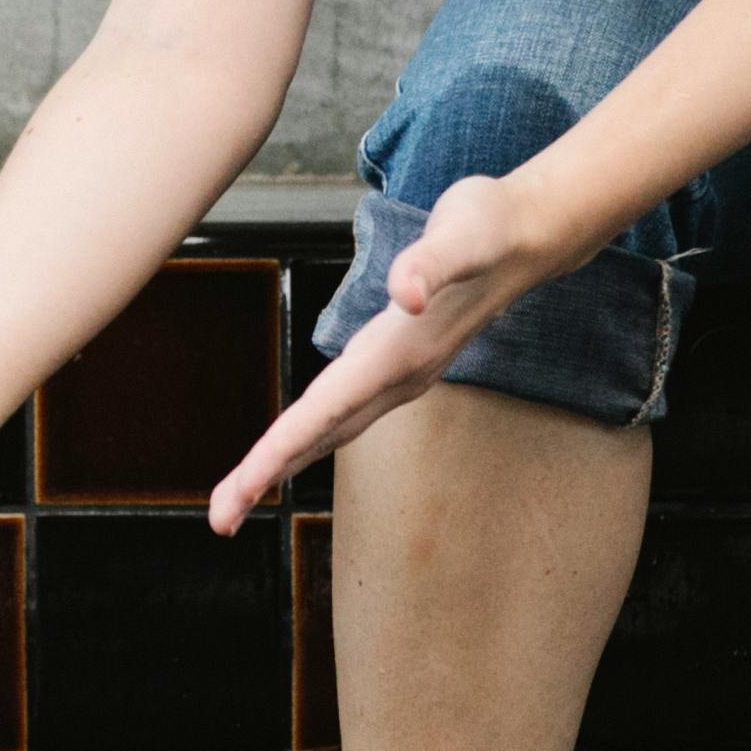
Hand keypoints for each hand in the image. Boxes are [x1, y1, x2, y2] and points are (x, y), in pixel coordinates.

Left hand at [202, 171, 582, 533]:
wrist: (530, 234)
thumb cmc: (490, 228)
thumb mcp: (460, 237)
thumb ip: (429, 266)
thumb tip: (406, 295)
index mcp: (398, 354)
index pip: (325, 412)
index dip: (279, 452)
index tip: (241, 492)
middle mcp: (398, 376)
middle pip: (320, 435)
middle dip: (267, 477)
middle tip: (219, 523)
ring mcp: (402, 375)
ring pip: (330, 429)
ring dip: (283, 463)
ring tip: (238, 498)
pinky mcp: (400, 363)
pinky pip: (342, 412)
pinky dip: (308, 435)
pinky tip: (291, 447)